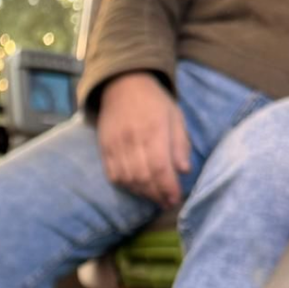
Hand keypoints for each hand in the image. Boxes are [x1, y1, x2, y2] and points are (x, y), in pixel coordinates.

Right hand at [96, 71, 191, 208]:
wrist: (123, 84)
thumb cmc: (155, 102)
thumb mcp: (176, 117)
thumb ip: (180, 143)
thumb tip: (184, 171)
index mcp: (154, 130)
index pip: (161, 167)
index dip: (169, 188)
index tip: (176, 198)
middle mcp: (132, 139)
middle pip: (143, 177)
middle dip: (157, 194)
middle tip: (167, 203)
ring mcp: (115, 144)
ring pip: (128, 179)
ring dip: (142, 193)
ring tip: (154, 197)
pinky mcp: (104, 148)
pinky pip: (113, 175)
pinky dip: (126, 186)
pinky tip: (137, 188)